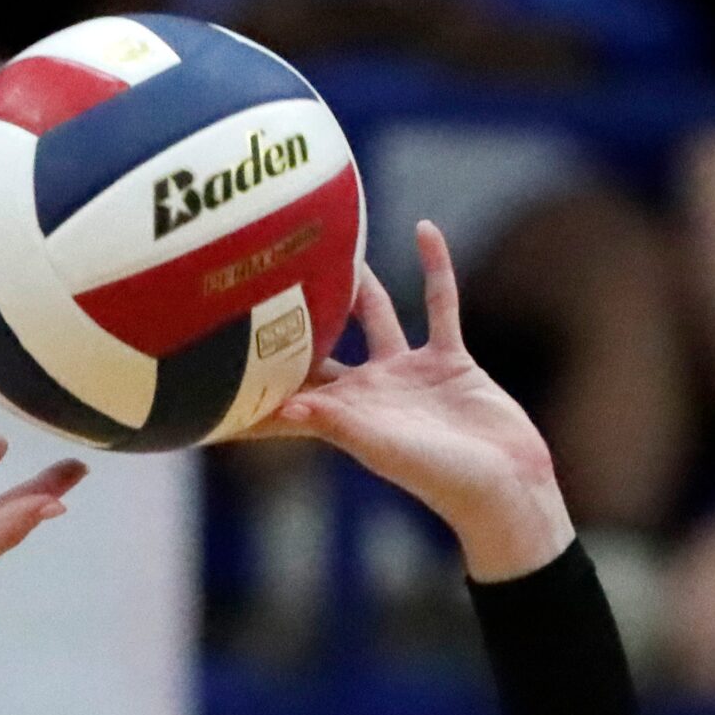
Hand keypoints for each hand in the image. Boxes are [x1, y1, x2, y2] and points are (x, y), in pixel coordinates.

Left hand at [247, 221, 572, 581]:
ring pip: (376, 317)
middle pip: (322, 347)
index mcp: (344, 415)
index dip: (252, 383)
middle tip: (261, 278)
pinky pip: (440, 303)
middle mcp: (369, 392)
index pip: (286, 395)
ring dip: (357, 285)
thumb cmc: (440, 478)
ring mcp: (409, 374)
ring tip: (332, 242)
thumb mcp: (381, 448)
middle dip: (296, 322)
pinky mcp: (450, 361)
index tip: (210, 362)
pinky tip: (424, 229)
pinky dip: (435, 267)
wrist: (504, 486)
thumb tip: (280, 408)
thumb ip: (334, 423)